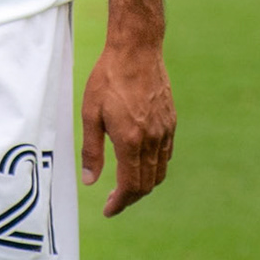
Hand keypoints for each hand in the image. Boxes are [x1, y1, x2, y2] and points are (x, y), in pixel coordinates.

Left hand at [80, 38, 174, 216]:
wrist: (137, 49)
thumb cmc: (108, 76)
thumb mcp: (90, 111)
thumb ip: (91, 149)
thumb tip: (89, 181)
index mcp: (130, 140)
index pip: (130, 186)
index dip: (119, 203)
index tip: (108, 210)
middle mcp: (151, 140)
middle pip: (146, 184)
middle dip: (130, 197)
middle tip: (114, 200)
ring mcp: (164, 131)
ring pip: (159, 172)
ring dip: (144, 184)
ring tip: (126, 184)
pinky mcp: (170, 122)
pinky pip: (166, 154)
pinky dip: (155, 166)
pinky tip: (141, 160)